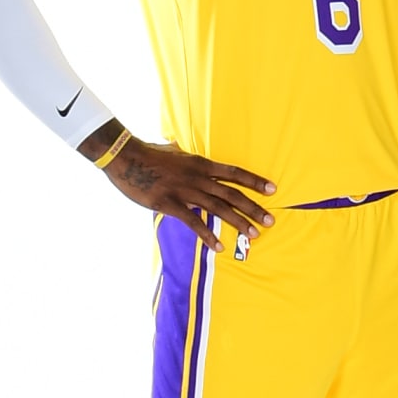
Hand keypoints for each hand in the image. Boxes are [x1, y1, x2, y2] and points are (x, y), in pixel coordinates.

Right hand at [94, 134, 274, 248]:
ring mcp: (185, 191)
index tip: (273, 190)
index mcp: (201, 164)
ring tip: (254, 234)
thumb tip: (186, 151)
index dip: (255, 181)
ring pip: (218, 209)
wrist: (125, 157)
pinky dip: (208, 235)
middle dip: (253, 208)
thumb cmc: (149, 154)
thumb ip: (186, 157)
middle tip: (271, 221)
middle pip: (232, 194)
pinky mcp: (170, 204)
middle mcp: (198, 177)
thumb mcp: (174, 151)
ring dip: (238, 222)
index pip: (234, 173)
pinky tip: (220, 246)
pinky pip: (194, 222)